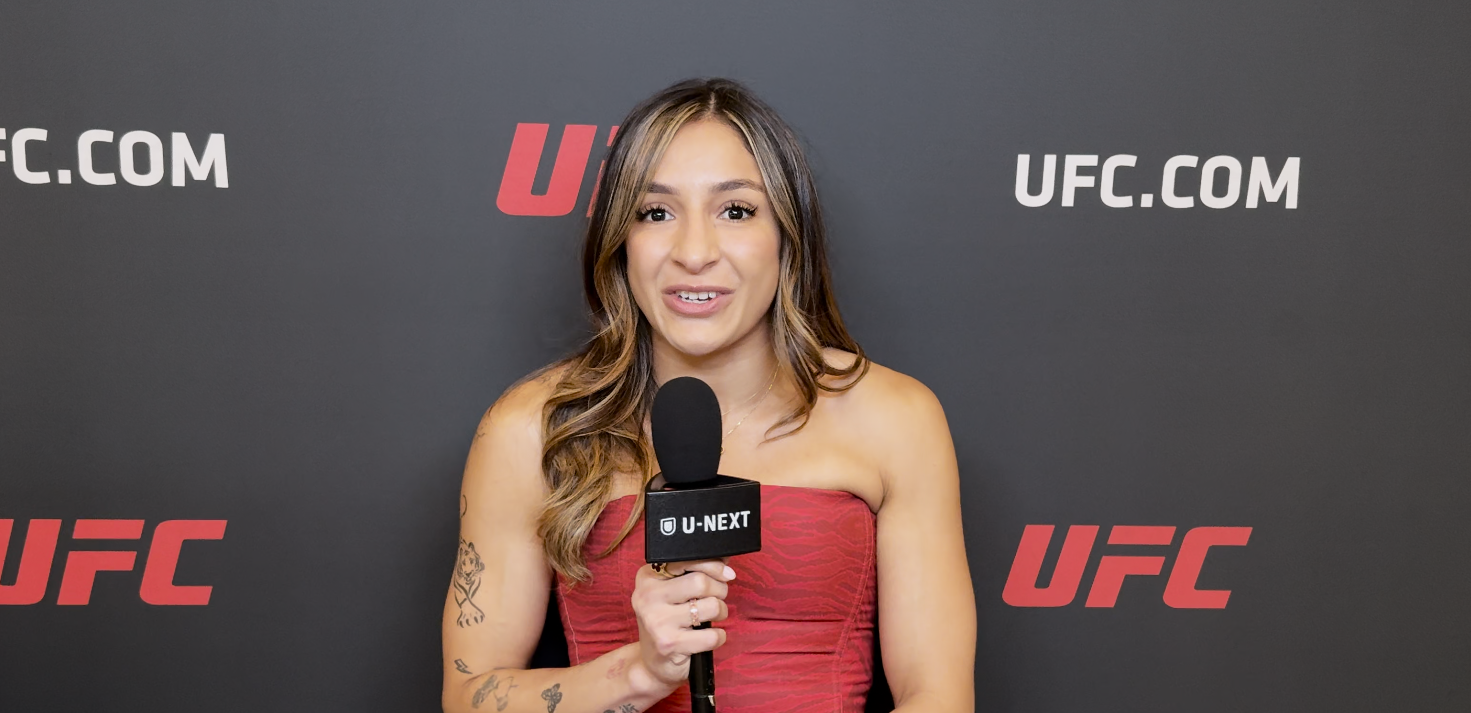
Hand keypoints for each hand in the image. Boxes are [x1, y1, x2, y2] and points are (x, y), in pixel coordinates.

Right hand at [629, 559, 734, 690]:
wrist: (653, 662)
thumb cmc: (669, 621)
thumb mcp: (674, 591)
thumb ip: (695, 572)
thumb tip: (725, 558)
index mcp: (648, 577)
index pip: (686, 559)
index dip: (713, 566)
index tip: (726, 574)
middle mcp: (648, 596)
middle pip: (701, 582)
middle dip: (720, 590)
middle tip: (717, 599)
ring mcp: (657, 620)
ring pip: (711, 606)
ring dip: (721, 612)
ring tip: (712, 617)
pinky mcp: (669, 643)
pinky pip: (712, 635)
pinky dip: (719, 636)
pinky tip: (709, 637)